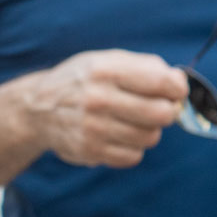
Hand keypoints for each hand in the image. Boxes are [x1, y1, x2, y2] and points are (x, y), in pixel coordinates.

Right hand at [25, 50, 188, 168]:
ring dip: (148, 131)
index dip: (177, 88)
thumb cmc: (83, 81)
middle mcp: (98, 99)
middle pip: (161, 114)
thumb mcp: (107, 60)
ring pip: (150, 138)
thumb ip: (146, 66)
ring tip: (132, 122)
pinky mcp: (89, 151)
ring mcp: (92, 128)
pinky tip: (119, 136)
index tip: (174, 91)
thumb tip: (179, 84)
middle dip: (166, 111)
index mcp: (105, 70)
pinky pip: (133, 156)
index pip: (162, 82)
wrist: (37, 109)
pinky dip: (132, 148)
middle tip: (155, 109)